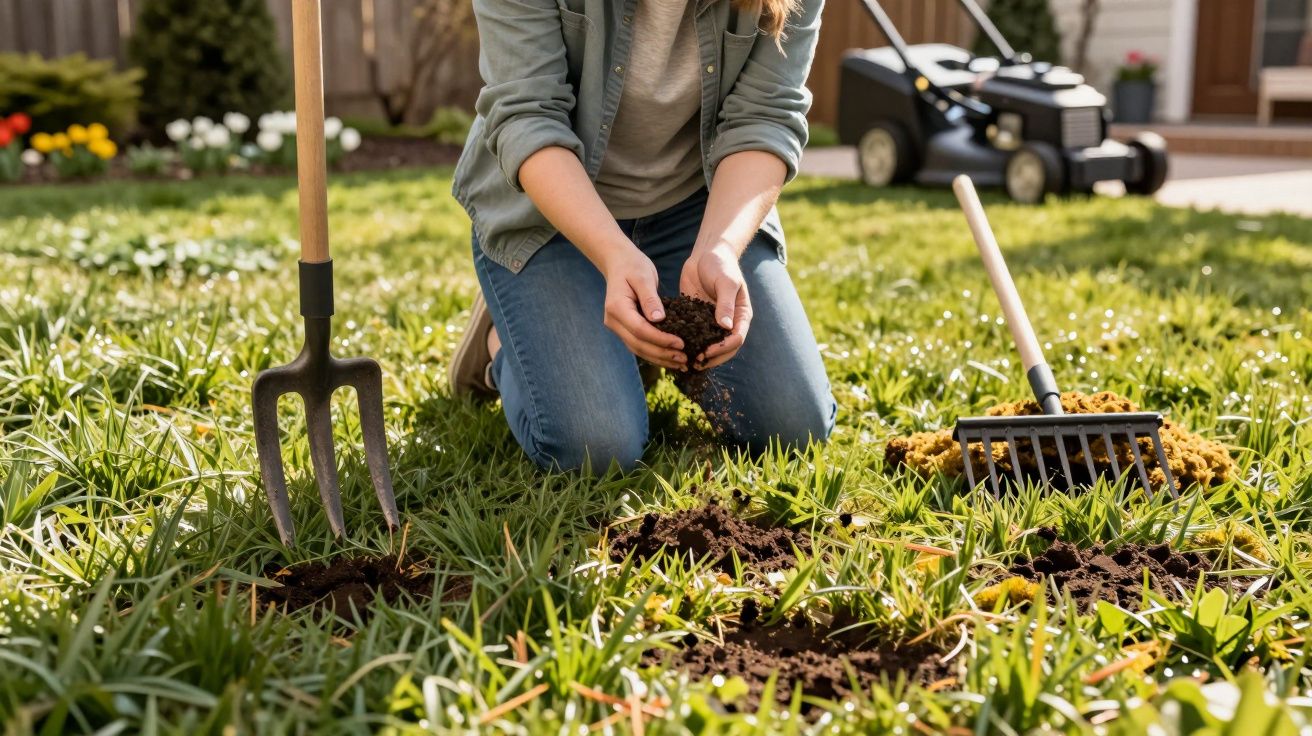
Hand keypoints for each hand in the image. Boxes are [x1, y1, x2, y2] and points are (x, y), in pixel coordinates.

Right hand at [603, 245, 686, 370]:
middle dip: (662, 353)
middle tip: (685, 359)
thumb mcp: (644, 277)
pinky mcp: (625, 329)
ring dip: (660, 358)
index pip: (640, 330)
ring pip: (638, 349)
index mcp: (617, 308)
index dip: (661, 339)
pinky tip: (671, 357)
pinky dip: (655, 353)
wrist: (619, 263)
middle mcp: (613, 321)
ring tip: (682, 363)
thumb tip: (659, 320)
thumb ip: (650, 298)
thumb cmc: (633, 266)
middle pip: (638, 344)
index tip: (681, 343)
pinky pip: (640, 345)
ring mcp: (617, 327)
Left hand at [680, 243, 751, 369]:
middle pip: (725, 348)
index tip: (707, 351)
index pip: (737, 338)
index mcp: (740, 315)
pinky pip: (694, 334)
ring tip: (685, 362)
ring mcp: (713, 321)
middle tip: (695, 362)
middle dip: (712, 358)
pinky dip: (687, 343)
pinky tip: (674, 348)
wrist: (707, 253)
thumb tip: (726, 327)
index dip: (723, 348)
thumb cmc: (721, 264)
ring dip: (700, 355)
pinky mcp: (698, 318)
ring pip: (709, 345)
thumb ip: (725, 303)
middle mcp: (729, 322)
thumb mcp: (725, 282)